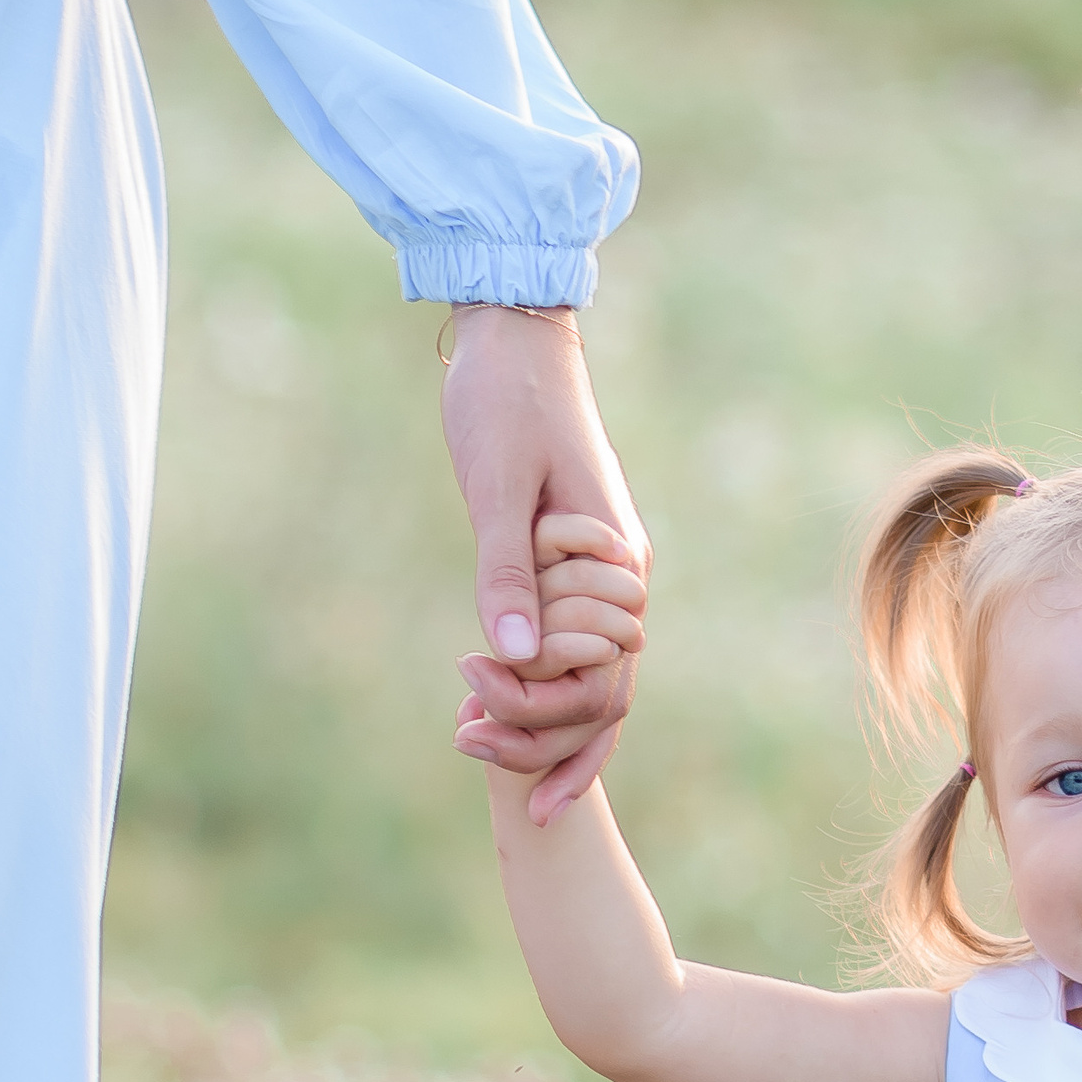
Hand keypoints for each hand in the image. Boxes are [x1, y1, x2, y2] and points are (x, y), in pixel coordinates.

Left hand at [439, 304, 650, 812]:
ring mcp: (603, 577)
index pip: (601, 682)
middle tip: (460, 742)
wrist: (516, 339)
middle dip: (538, 736)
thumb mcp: (498, 487)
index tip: (471, 722)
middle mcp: (622, 582)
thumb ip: (508, 572)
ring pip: (589, 678)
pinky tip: (488, 699)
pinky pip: (570, 645)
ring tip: (466, 739)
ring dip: (537, 720)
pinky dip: (537, 683)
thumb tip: (517, 658)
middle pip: (601, 695)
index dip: (542, 718)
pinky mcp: (576, 567)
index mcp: (617, 564)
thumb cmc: (507, 401)